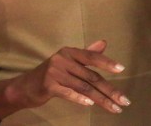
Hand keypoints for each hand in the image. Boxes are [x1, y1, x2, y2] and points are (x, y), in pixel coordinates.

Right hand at [0, 40, 129, 122]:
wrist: (26, 86)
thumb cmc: (52, 74)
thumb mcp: (68, 61)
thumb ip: (86, 54)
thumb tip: (104, 43)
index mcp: (68, 52)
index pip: (91, 56)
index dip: (106, 62)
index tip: (121, 69)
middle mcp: (61, 59)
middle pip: (90, 76)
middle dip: (110, 90)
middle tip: (124, 101)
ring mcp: (54, 71)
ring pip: (83, 87)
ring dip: (101, 99)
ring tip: (115, 108)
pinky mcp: (48, 85)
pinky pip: (67, 92)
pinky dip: (80, 98)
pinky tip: (90, 104)